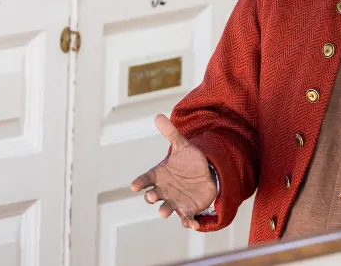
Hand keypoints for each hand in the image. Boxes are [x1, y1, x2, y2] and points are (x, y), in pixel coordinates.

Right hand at [130, 114, 217, 229]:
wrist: (206, 174)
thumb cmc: (189, 160)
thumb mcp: (182, 145)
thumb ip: (171, 133)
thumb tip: (158, 116)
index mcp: (159, 175)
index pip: (145, 179)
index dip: (139, 183)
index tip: (134, 186)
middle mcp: (164, 190)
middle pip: (153, 195)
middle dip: (151, 197)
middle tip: (151, 196)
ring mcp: (175, 201)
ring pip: (167, 208)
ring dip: (164, 211)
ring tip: (162, 212)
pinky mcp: (188, 209)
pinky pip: (187, 218)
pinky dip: (189, 222)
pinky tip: (193, 224)